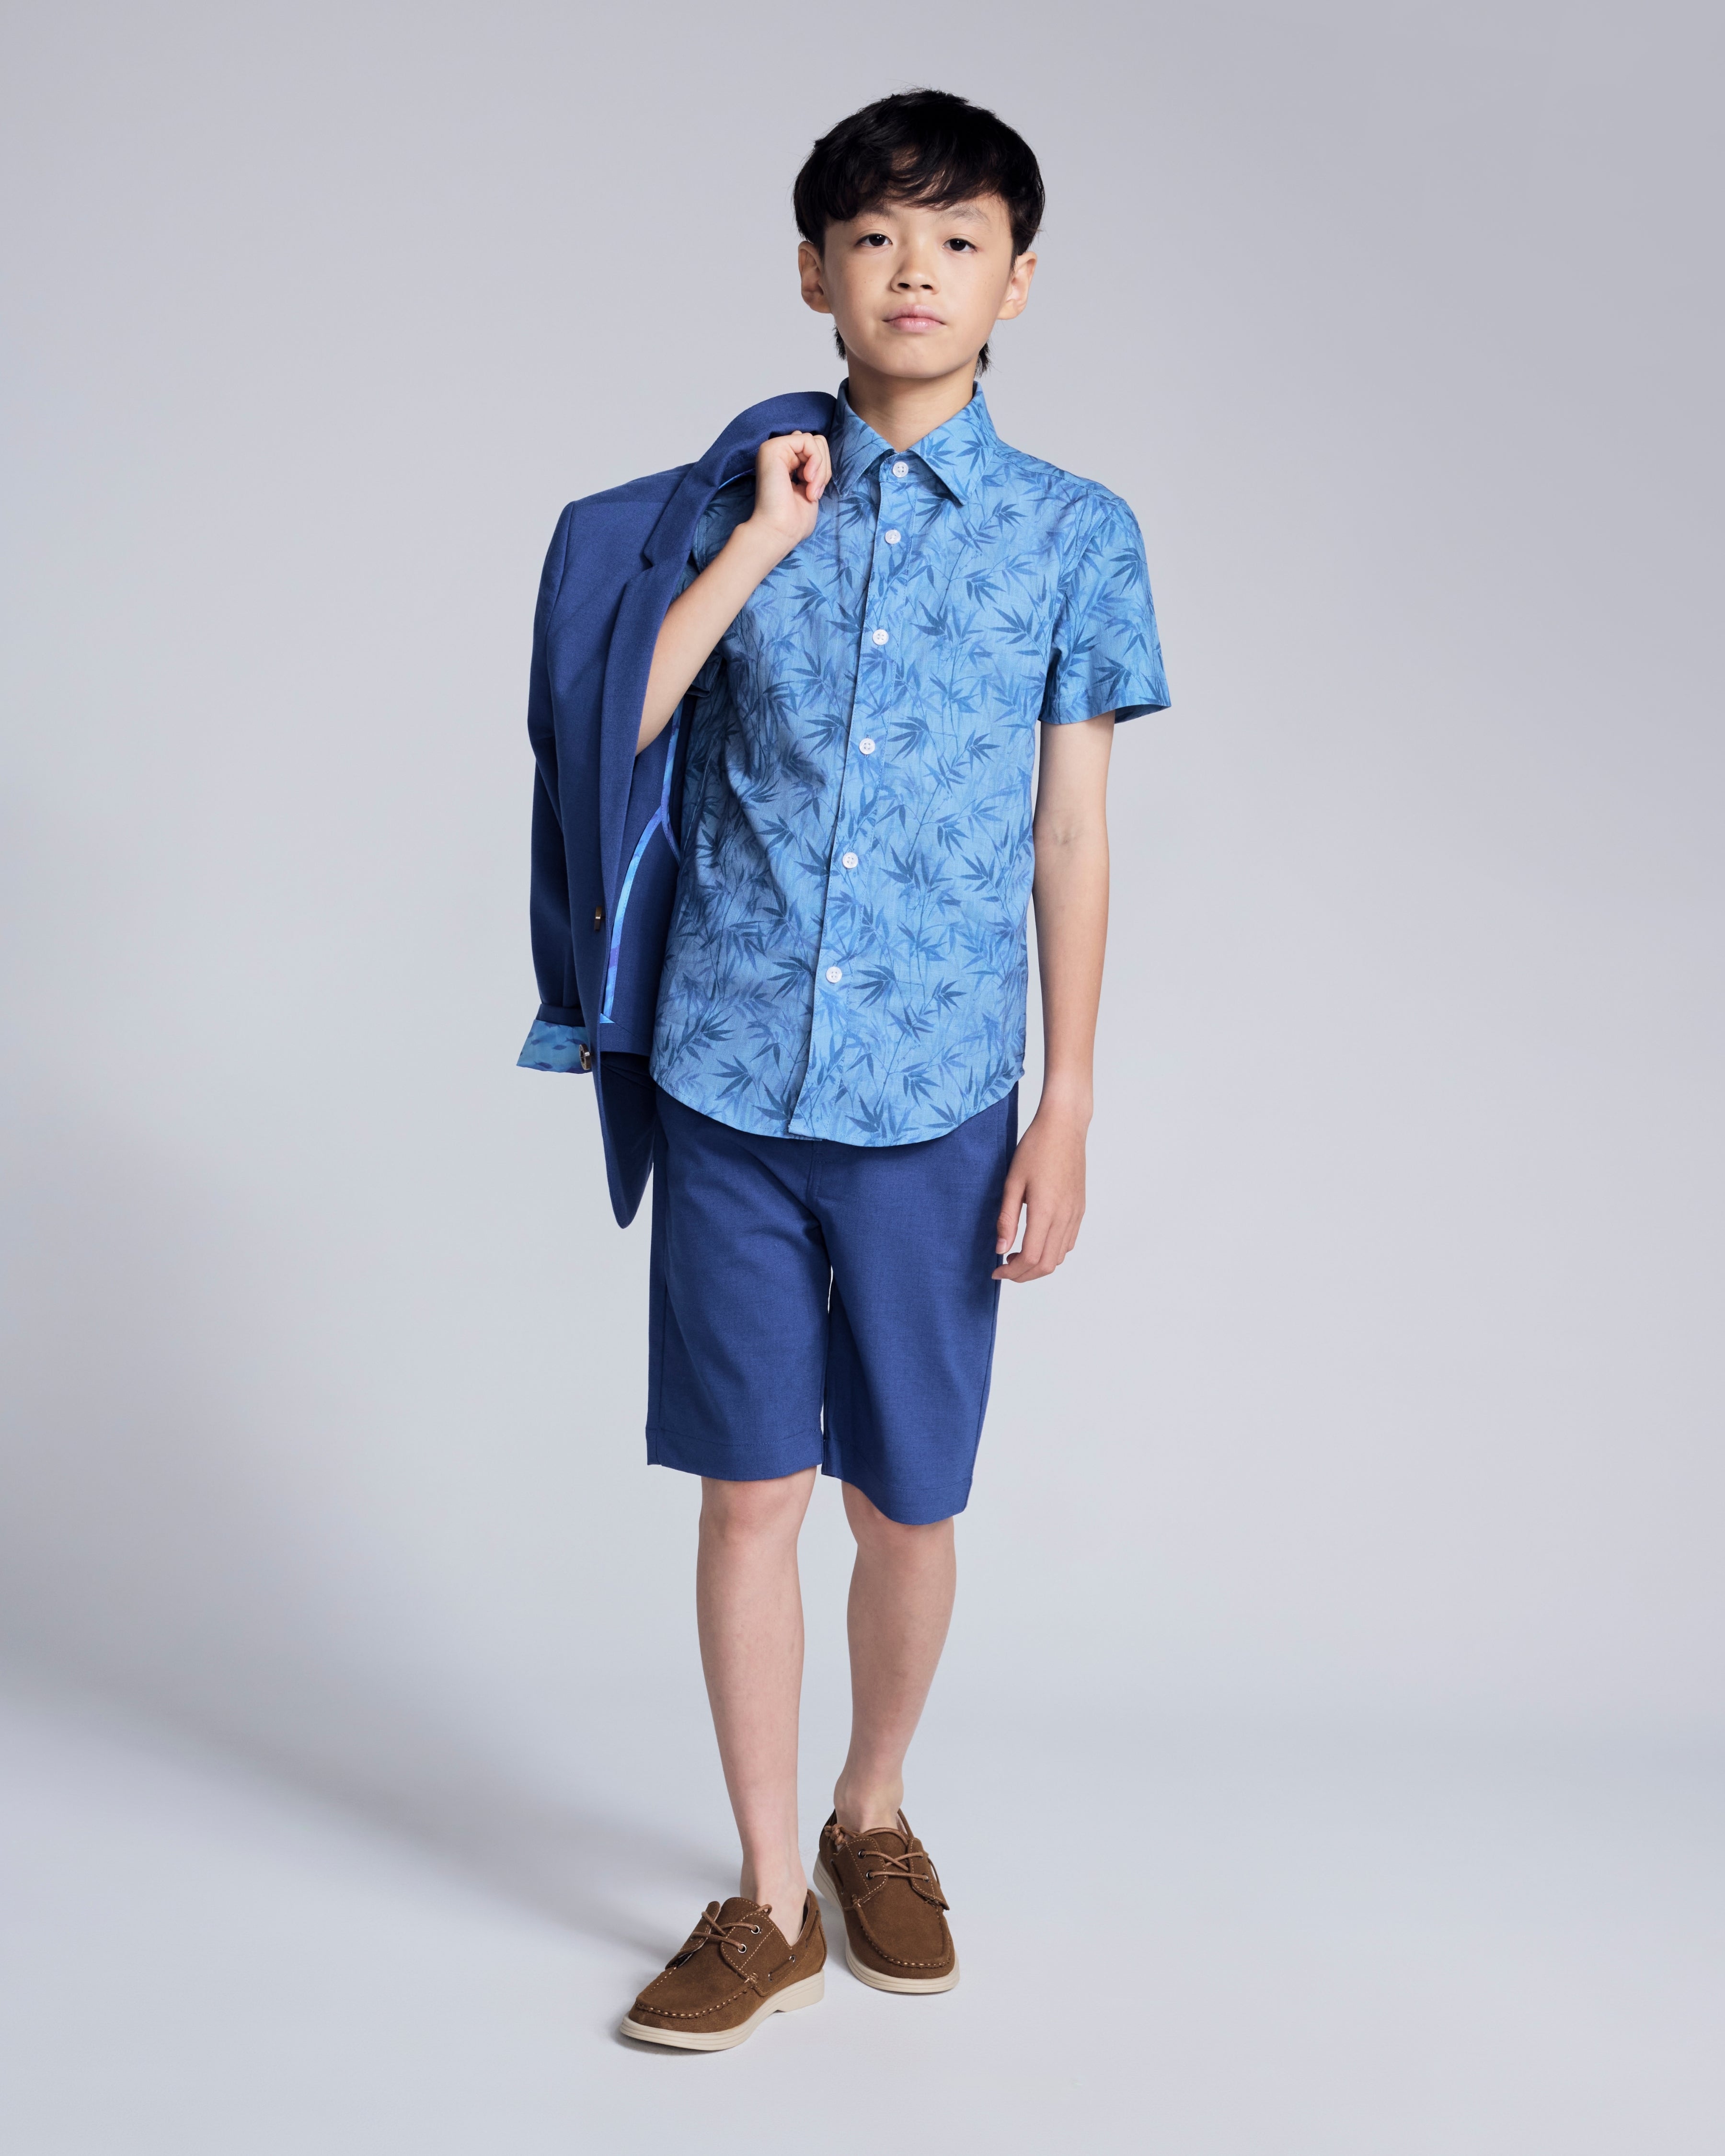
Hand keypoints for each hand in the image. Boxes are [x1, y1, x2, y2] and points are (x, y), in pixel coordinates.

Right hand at [745, 430, 829, 557]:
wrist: (778, 531)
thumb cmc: (794, 520)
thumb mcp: (812, 488)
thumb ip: (815, 468)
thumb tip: (820, 450)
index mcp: (786, 463)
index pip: (815, 450)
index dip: (822, 470)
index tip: (814, 493)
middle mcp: (779, 453)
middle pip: (817, 442)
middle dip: (823, 467)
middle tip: (814, 491)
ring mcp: (774, 448)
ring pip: (815, 441)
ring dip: (820, 468)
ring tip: (810, 490)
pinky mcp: (773, 447)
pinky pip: (808, 441)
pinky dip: (816, 461)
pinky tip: (807, 480)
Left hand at [992, 1107, 1087, 1282]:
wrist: (1064, 1126)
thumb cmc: (1035, 1148)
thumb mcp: (1012, 1182)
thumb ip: (1007, 1218)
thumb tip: (1000, 1249)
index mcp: (1045, 1211)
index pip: (1031, 1258)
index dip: (1012, 1272)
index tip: (995, 1271)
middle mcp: (1065, 1216)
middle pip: (1047, 1264)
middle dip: (1023, 1275)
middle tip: (1004, 1269)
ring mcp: (1075, 1213)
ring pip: (1059, 1257)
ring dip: (1038, 1265)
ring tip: (1016, 1256)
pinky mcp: (1080, 1208)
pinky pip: (1068, 1242)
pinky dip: (1052, 1252)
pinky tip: (1036, 1241)